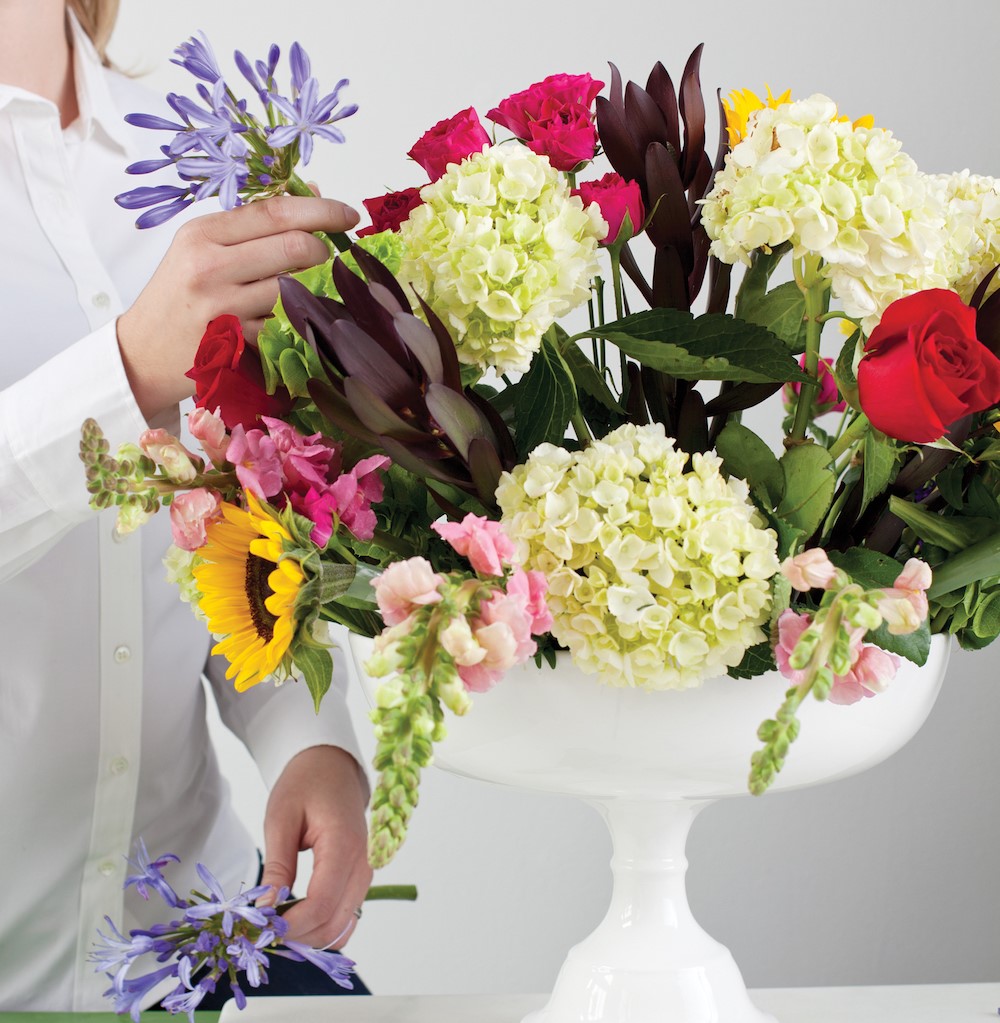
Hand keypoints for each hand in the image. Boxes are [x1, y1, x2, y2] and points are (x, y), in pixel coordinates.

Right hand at [116, 195, 358, 421]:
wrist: (143, 352)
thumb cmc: (181, 295)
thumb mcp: (204, 248)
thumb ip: (256, 223)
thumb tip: (313, 193)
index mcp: (203, 233)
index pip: (276, 212)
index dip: (322, 211)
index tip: (347, 215)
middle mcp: (210, 267)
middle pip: (296, 247)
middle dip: (323, 250)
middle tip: (325, 257)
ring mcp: (224, 309)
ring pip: (298, 289)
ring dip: (316, 287)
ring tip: (308, 287)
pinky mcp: (237, 345)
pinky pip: (288, 326)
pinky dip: (300, 320)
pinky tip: (293, 318)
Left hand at [257, 745, 371, 948]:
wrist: (331, 765)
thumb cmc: (305, 784)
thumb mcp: (280, 820)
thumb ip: (277, 867)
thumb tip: (266, 911)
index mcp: (343, 845)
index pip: (320, 904)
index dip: (289, 924)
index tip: (259, 927)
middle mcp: (362, 864)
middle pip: (334, 923)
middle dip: (297, 935)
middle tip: (261, 928)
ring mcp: (366, 872)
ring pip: (342, 926)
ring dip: (309, 935)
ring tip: (276, 922)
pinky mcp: (361, 877)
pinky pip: (346, 916)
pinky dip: (322, 926)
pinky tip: (296, 917)